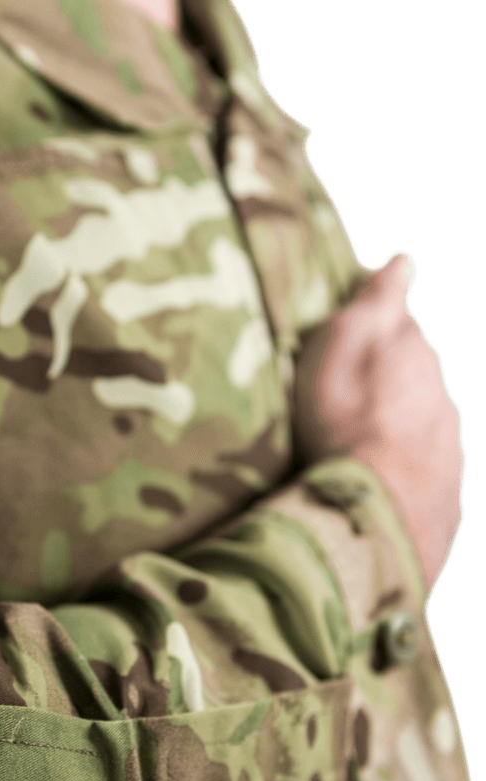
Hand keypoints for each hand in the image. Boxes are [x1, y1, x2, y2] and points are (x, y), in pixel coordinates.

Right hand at [293, 250, 464, 587]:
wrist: (379, 514)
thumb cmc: (345, 424)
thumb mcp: (344, 345)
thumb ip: (377, 302)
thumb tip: (403, 259)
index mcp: (416, 355)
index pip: (399, 325)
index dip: (372, 328)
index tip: (344, 337)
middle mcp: (443, 396)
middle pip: (413, 375)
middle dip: (385, 378)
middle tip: (341, 391)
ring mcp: (448, 446)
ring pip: (420, 422)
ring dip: (393, 424)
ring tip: (353, 438)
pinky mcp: (444, 492)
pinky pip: (419, 467)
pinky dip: (399, 464)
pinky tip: (374, 475)